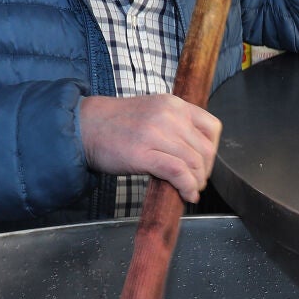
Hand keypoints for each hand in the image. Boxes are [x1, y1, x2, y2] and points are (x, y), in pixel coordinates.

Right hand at [78, 95, 221, 202]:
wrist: (85, 126)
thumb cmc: (116, 124)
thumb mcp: (152, 112)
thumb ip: (175, 125)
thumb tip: (195, 153)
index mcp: (173, 104)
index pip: (212, 127)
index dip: (213, 150)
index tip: (205, 163)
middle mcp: (169, 115)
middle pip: (205, 149)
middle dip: (205, 171)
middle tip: (197, 182)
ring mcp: (156, 133)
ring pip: (193, 163)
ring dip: (197, 182)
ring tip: (190, 190)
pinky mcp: (143, 153)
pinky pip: (177, 172)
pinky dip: (187, 187)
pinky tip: (186, 194)